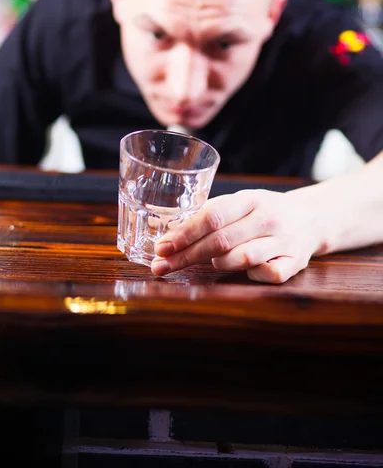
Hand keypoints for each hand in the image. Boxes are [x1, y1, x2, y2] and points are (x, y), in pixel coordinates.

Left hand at [151, 188, 322, 282]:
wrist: (312, 217)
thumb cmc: (263, 211)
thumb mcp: (239, 203)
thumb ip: (208, 214)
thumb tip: (165, 228)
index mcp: (250, 199)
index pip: (213, 216)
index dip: (184, 234)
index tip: (161, 247)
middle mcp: (268, 218)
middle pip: (222, 241)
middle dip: (187, 256)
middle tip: (161, 267)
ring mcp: (284, 240)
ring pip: (243, 258)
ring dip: (218, 264)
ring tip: (209, 262)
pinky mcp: (297, 261)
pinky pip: (267, 275)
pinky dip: (252, 275)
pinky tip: (246, 270)